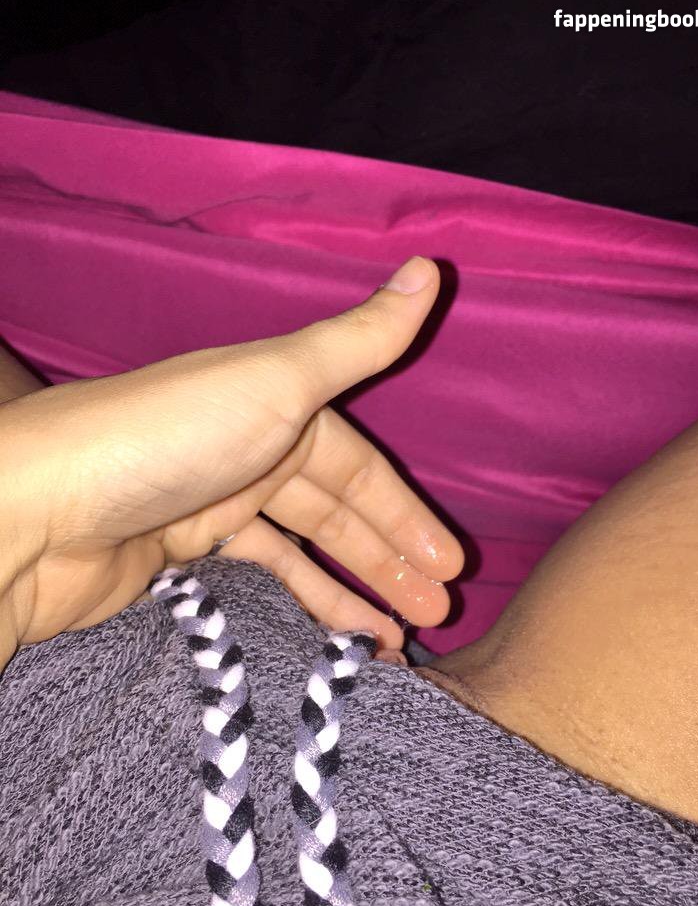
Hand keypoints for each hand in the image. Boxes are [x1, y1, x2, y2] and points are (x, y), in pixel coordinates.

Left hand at [0, 256, 462, 666]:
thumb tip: (431, 266)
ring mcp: (214, 504)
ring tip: (400, 638)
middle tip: (437, 610)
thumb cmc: (169, 438)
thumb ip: (359, 341)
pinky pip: (260, 579)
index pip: (360, 468)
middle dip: (389, 559)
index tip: (449, 565)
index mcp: (277, 406)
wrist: (40, 508)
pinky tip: (335, 639)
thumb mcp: (277, 380)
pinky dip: (301, 605)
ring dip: (354, 590)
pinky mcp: (182, 555)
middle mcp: (251, 451)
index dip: (406, 515)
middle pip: (337, 511)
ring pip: (302, 550)